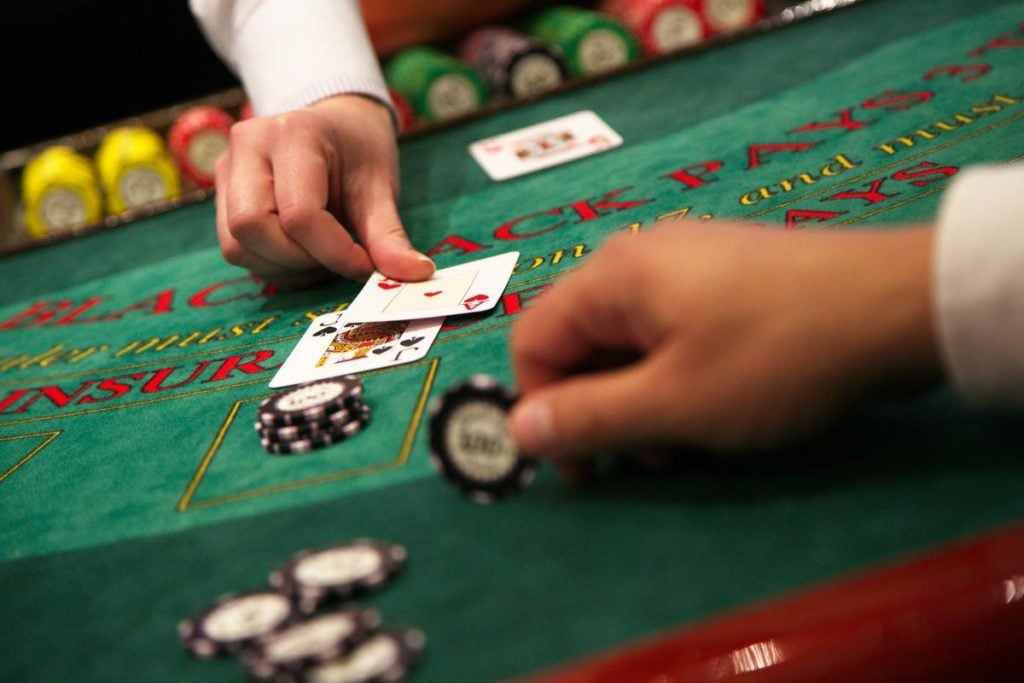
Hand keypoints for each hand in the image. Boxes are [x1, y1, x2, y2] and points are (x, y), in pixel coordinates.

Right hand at [213, 95, 434, 283]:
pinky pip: (235, 249)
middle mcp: (248, 145)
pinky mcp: (221, 194)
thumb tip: (414, 274)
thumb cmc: (359, 153)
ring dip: (283, 268)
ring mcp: (227, 169)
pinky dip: (270, 265)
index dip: (335, 253)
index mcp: (293, 134)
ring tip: (321, 256)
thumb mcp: (380, 188)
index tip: (365, 266)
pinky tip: (300, 253)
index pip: (300, 214)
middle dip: (299, 261)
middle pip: (252, 228)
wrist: (336, 127)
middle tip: (336, 260)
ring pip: (237, 246)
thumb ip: (389, 236)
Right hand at [509, 222, 941, 468]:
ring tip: (692, 440)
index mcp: (612, 276)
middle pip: (583, 341)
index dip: (542, 408)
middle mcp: (640, 257)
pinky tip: (721, 405)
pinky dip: (679, 376)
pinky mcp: (728, 275)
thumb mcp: (672, 405)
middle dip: (602, 409)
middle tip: (650, 459)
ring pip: (632, 343)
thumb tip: (518, 429)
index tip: (583, 466)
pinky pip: (675, 331)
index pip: (534, 340)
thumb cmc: (772, 359)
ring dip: (644, 401)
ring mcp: (688, 261)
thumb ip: (587, 419)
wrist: (895, 308)